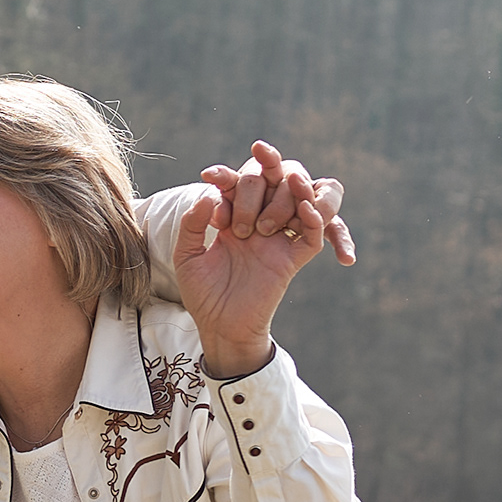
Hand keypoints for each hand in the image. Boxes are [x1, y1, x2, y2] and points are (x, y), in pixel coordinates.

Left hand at [179, 138, 353, 376]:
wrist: (219, 327)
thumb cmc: (201, 294)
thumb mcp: (186, 256)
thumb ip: (192, 225)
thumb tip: (208, 194)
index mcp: (232, 220)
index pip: (237, 187)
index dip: (228, 176)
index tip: (210, 174)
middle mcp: (257, 225)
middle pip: (270, 188)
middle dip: (257, 186)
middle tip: (237, 214)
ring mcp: (276, 242)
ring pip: (296, 204)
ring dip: (294, 191)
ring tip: (289, 180)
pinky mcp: (291, 261)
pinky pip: (311, 237)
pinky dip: (314, 219)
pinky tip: (305, 208)